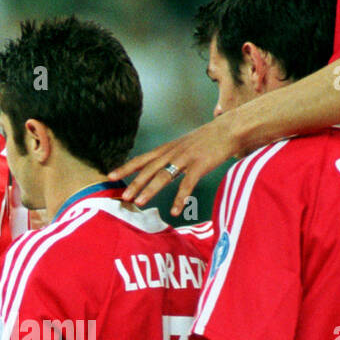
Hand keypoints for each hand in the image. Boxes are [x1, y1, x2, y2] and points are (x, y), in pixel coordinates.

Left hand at [110, 113, 237, 215]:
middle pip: (149, 169)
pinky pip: (187, 184)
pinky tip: (174, 210)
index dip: (126, 167)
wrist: (229, 129)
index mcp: (167, 149)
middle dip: (134, 182)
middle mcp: (173, 152)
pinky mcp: (200, 165)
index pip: (142, 159)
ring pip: (163, 176)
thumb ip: (171, 156)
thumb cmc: (207, 140)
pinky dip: (180, 198)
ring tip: (139, 202)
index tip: (110, 176)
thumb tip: (158, 168)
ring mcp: (186, 158)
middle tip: (122, 196)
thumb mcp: (184, 145)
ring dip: (150, 189)